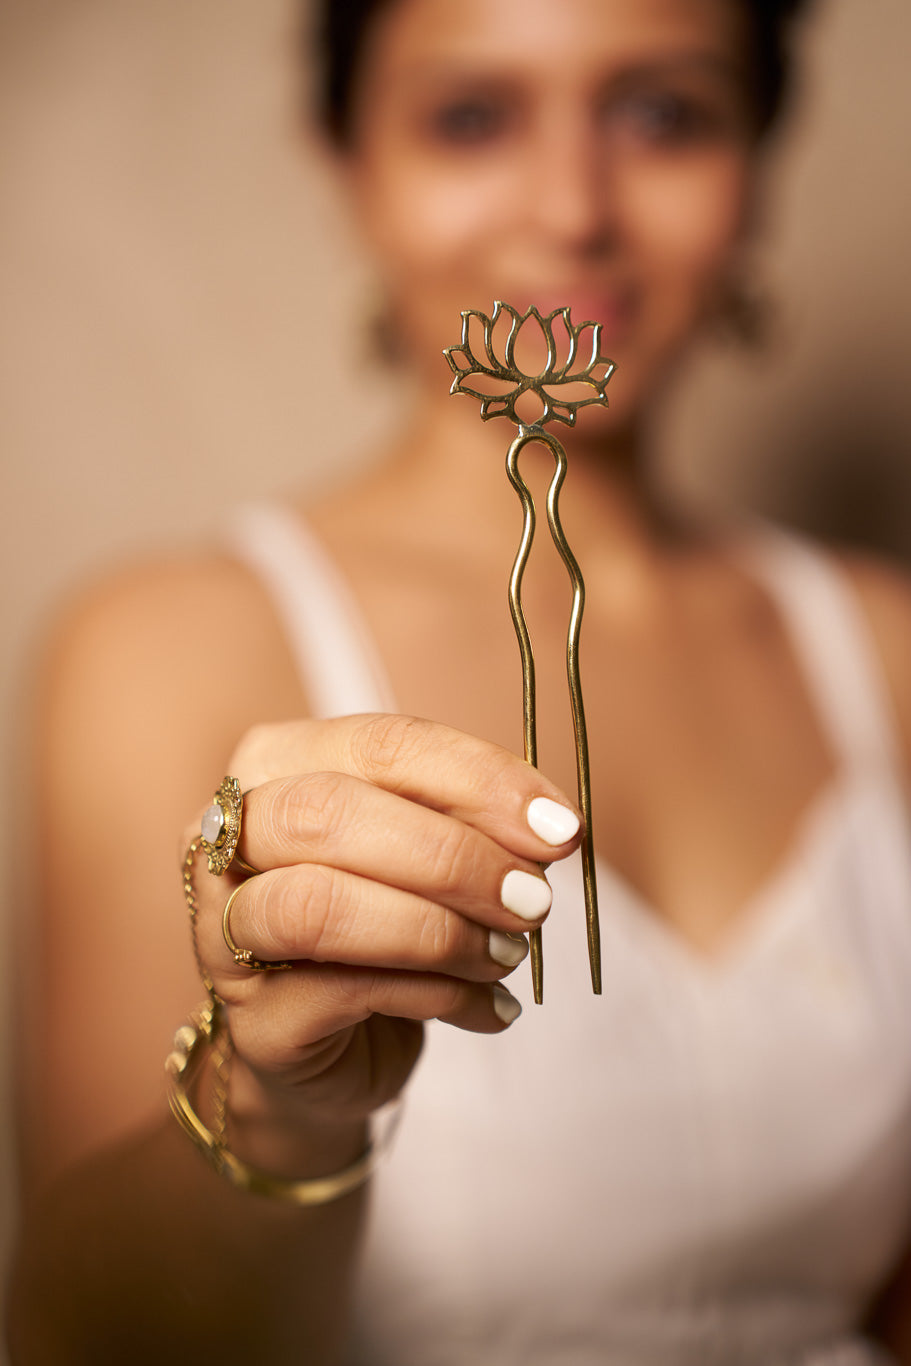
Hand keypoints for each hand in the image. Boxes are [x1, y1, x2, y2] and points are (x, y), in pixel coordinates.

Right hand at [187, 714, 581, 1140]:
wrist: (339, 1050)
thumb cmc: (384, 925)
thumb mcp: (428, 853)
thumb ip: (472, 823)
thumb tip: (549, 826)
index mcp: (276, 765)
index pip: (378, 744)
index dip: (477, 778)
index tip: (559, 825)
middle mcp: (227, 840)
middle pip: (328, 814)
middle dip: (451, 856)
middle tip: (534, 898)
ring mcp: (223, 934)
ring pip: (317, 907)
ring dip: (437, 930)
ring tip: (507, 953)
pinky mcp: (252, 1022)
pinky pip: (340, 994)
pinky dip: (434, 994)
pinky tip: (486, 1005)